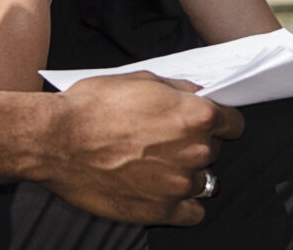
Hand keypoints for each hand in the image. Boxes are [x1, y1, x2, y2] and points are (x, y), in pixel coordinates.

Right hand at [37, 72, 244, 225]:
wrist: (58, 141)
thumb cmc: (95, 107)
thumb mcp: (144, 80)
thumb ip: (180, 90)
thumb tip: (198, 95)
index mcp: (196, 117)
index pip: (234, 123)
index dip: (221, 121)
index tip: (210, 124)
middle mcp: (195, 152)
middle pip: (215, 151)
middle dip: (197, 145)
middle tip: (167, 140)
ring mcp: (178, 185)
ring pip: (204, 182)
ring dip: (187, 174)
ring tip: (158, 165)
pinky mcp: (160, 211)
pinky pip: (193, 213)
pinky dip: (183, 204)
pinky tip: (164, 191)